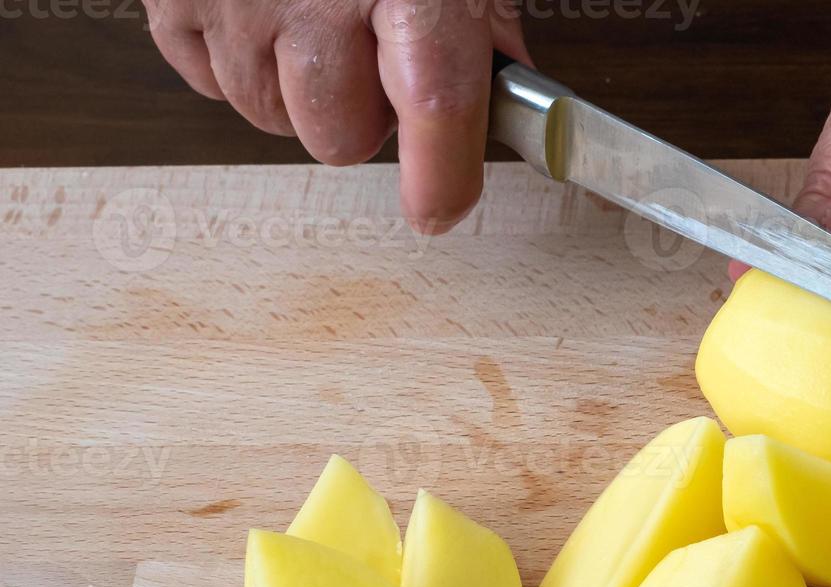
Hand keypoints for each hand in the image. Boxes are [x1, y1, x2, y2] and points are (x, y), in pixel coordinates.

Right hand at [143, 0, 530, 233]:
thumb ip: (481, 18)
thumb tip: (506, 93)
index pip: (433, 103)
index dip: (440, 174)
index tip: (440, 207)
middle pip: (338, 136)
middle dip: (362, 116)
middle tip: (371, 59)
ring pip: (271, 118)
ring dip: (299, 90)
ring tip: (312, 21)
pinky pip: (208, 83)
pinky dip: (238, 62)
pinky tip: (262, 12)